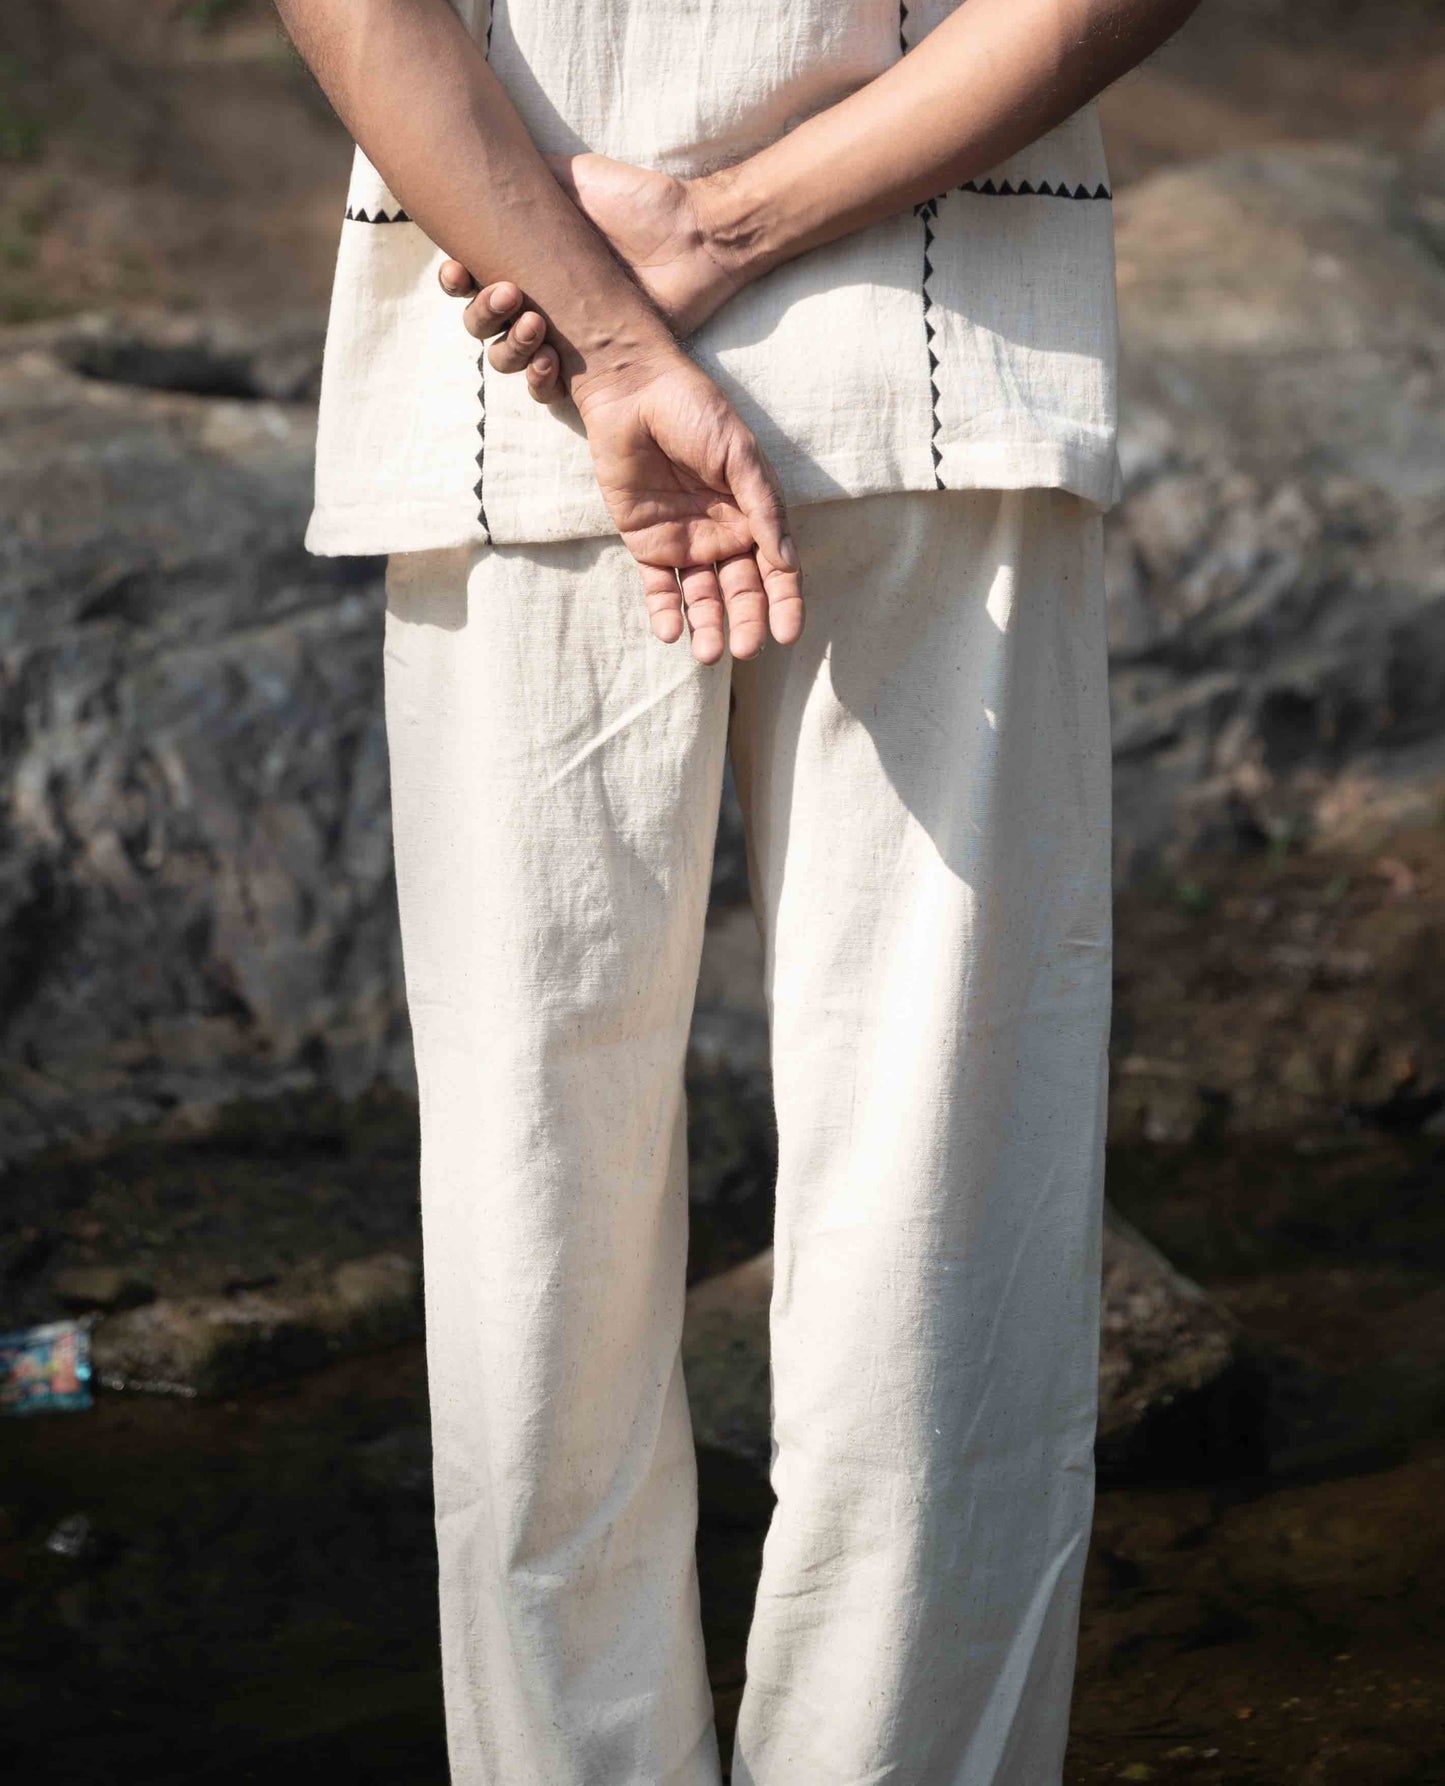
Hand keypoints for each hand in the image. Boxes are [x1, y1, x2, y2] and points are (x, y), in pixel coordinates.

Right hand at [439, 152, 747, 402]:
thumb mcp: (578, 177)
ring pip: (506, 357)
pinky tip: (547, 360)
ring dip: (506, 346)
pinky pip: (546, 390)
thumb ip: (532, 173)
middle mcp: (540, 299)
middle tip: (506, 293)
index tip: (456, 269)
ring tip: (532, 324)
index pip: (473, 277)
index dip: (455, 280)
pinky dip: (537, 380)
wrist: (693, 240)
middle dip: (481, 312)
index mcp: (529, 260)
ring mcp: (564, 336)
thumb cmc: (640, 206)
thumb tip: (487, 160)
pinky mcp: (591, 369)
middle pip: (481, 322)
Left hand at [570, 346, 802, 664]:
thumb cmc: (695, 411)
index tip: (787, 634)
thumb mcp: (740, 455)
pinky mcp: (647, 544)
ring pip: (702, 598)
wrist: (633, 391)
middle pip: (741, 591)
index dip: (785, 603)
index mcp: (755, 515)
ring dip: (707, 627)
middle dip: (746, 622)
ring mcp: (686, 542)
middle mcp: (725, 535)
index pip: (777, 570)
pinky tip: (671, 633)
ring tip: (708, 654)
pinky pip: (659, 588)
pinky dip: (665, 612)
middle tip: (745, 649)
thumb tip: (788, 561)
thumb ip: (763, 507)